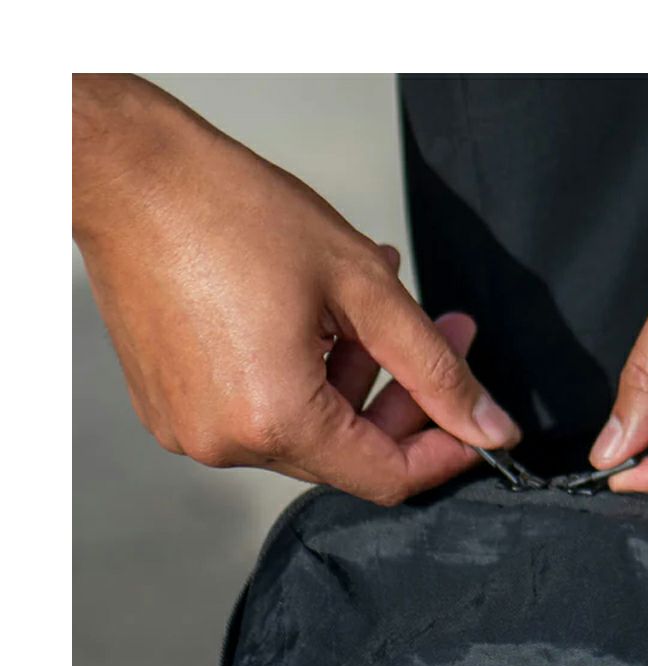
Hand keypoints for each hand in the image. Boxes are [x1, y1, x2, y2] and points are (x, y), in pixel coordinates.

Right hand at [73, 75, 519, 503]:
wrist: (125, 174)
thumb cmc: (231, 211)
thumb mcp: (364, 287)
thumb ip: (435, 369)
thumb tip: (491, 429)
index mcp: (276, 419)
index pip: (388, 477)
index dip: (443, 453)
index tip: (478, 423)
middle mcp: (228, 443)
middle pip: (351, 453)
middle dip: (406, 398)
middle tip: (447, 333)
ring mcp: (194, 431)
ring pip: (312, 430)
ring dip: (358, 377)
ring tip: (372, 306)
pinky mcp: (175, 410)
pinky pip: (264, 412)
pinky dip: (306, 376)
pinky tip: (319, 318)